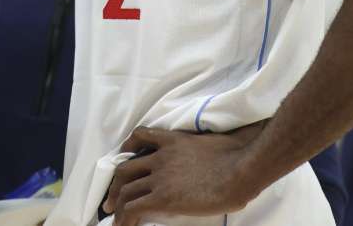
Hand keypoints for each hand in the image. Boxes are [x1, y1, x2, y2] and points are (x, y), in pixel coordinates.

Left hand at [104, 123, 265, 225]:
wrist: (241, 170)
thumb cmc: (239, 156)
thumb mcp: (218, 142)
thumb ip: (208, 146)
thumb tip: (221, 149)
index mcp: (173, 141)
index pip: (141, 136)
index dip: (128, 147)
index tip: (124, 155)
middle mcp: (160, 157)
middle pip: (126, 168)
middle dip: (116, 185)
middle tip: (112, 199)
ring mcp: (160, 177)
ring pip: (126, 190)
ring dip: (117, 204)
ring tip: (114, 216)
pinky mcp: (163, 197)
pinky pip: (134, 207)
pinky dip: (125, 217)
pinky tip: (124, 225)